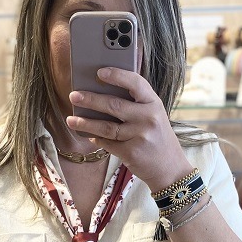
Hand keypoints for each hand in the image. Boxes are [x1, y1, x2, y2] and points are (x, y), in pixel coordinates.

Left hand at [67, 67, 192, 192]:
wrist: (170, 169)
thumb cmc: (157, 138)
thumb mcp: (154, 116)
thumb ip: (136, 104)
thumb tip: (103, 93)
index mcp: (154, 103)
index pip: (135, 83)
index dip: (116, 75)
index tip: (99, 72)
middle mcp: (148, 118)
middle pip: (114, 105)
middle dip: (90, 100)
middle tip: (74, 96)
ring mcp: (140, 136)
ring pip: (106, 127)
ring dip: (86, 123)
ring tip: (71, 119)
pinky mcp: (131, 153)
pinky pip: (108, 143)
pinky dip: (96, 139)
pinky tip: (88, 135)